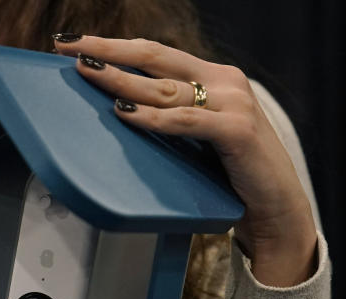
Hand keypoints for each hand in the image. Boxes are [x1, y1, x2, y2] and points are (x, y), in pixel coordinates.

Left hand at [53, 35, 317, 286]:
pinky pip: (185, 120)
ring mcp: (233, 103)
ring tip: (87, 73)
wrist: (277, 208)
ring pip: (164, 88)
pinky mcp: (237, 130)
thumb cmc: (231, 177)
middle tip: (68, 48)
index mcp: (214, 77)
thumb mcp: (197, 137)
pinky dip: (153, 117)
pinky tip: (124, 113)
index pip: (157, 53)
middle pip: (155, 58)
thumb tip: (118, 109)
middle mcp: (225, 81)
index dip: (115, 46)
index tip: (76, 43)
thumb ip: (171, 116)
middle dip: (108, 51)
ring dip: (121, 80)